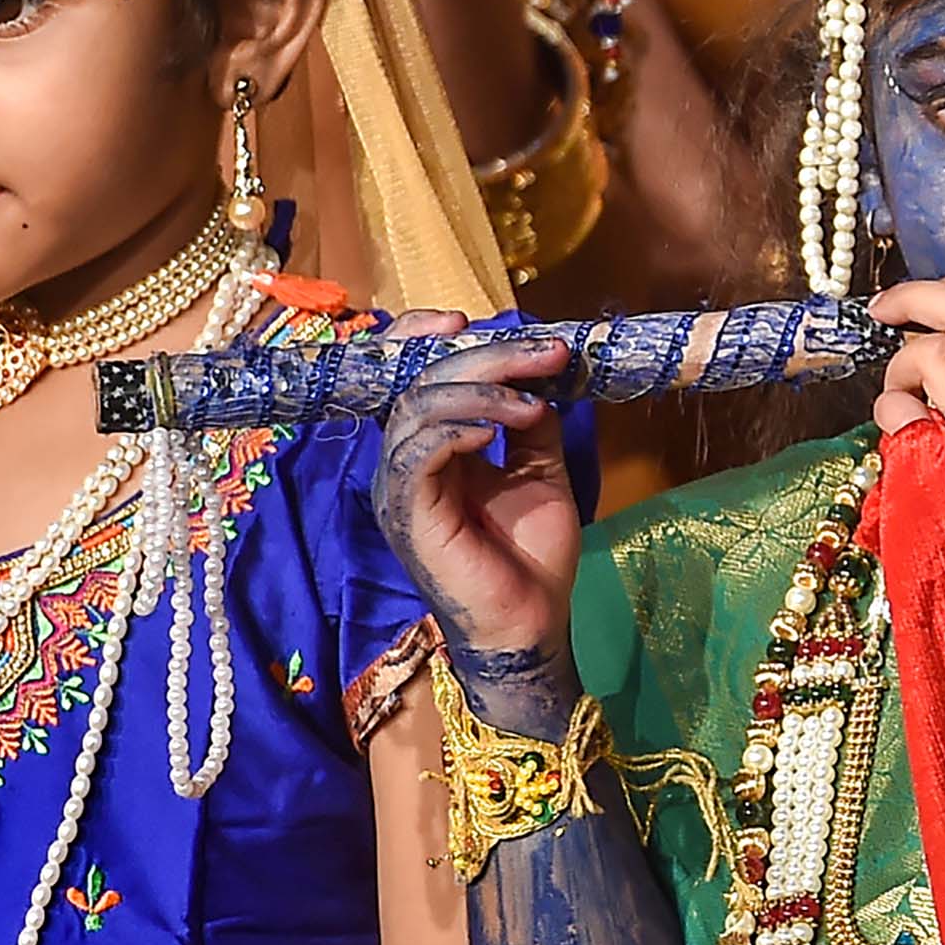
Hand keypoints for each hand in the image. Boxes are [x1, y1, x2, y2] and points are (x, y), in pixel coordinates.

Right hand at [372, 317, 583, 685]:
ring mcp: (400, 486)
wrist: (531, 624)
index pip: (406, 374)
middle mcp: (404, 460)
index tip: (471, 321)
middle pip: (421, 380)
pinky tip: (498, 430)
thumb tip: (541, 371)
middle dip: (485, 358)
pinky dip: (458, 428)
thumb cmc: (530, 556)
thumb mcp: (540, 470)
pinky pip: (416, 452)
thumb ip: (531, 420)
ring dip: (481, 392)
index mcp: (429, 445)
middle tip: (545, 356)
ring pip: (417, 408)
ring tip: (533, 405)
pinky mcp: (407, 513)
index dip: (425, 338)